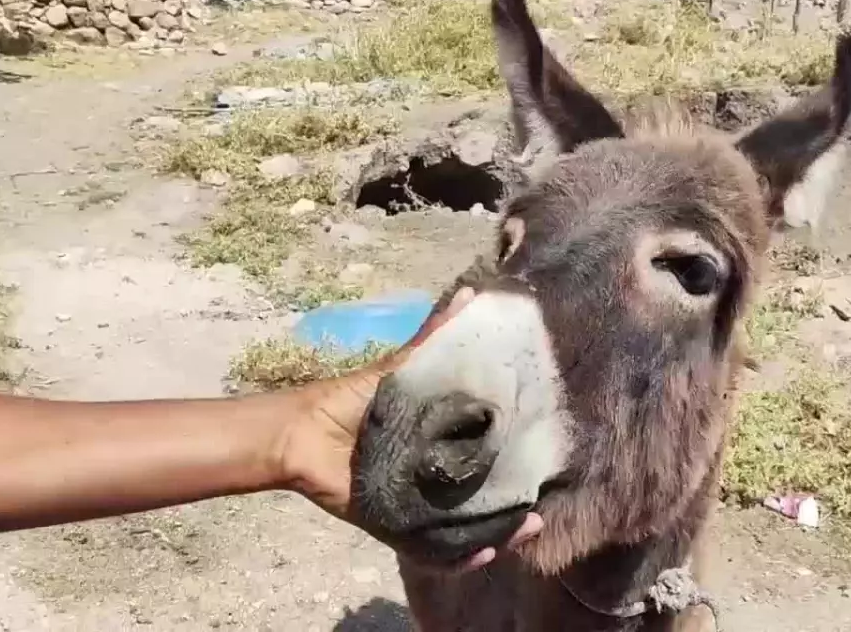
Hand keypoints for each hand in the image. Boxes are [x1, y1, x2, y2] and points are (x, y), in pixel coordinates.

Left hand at [281, 287, 542, 570]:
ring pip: (467, 530)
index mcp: (444, 447)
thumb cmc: (351, 400)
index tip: (548, 463)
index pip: (490, 460)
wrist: (302, 434)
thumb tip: (469, 293)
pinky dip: (460, 557)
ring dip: (498, 536)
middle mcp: (437, 481)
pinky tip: (484, 552)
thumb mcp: (402, 369)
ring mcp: (422, 508)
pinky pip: (435, 552)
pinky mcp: (400, 529)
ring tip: (523, 530)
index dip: (519, 467)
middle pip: (484, 503)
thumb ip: (434, 340)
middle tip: (540, 510)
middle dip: (514, 512)